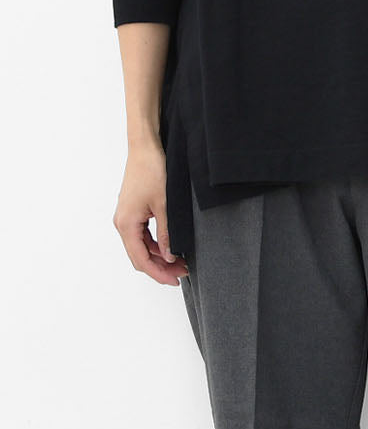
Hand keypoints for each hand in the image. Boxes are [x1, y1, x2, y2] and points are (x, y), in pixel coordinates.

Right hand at [114, 140, 189, 284]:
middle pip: (140, 255)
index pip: (141, 259)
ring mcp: (126, 217)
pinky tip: (170, 247)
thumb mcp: (165, 203)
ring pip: (141, 246)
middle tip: (183, 273)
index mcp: (126, 224)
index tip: (175, 280)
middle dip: (161, 267)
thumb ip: (167, 232)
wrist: (144, 148)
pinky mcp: (132, 211)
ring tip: (180, 262)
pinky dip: (155, 244)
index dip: (158, 273)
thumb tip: (170, 255)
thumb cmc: (152, 170)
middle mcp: (122, 224)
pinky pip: (142, 235)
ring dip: (159, 256)